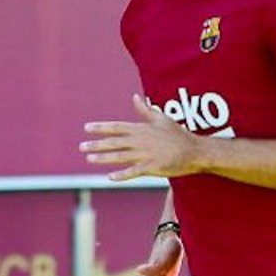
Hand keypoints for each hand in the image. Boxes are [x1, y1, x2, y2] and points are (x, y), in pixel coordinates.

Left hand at [82, 95, 198, 180]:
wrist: (194, 151)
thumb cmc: (178, 134)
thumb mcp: (162, 118)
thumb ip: (146, 109)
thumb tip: (134, 98)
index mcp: (142, 129)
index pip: (117, 127)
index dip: (101, 128)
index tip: (87, 128)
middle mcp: (141, 141)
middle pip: (115, 142)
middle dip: (97, 144)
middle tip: (81, 146)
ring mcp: (146, 155)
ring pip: (121, 156)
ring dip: (104, 157)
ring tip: (89, 159)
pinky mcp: (152, 168)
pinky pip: (134, 172)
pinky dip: (122, 175)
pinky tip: (110, 177)